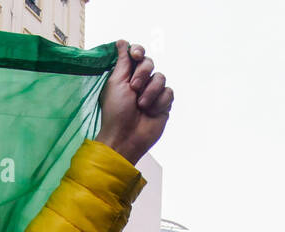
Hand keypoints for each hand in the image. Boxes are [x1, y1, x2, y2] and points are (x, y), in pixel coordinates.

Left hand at [94, 39, 172, 164]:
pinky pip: (168, 92)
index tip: (136, 55)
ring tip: (141, 106)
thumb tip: (122, 41)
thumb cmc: (116, 112)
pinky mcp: (164, 104)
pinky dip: (159, 101)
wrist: (126, 137)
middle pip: (150, 63)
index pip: (137, 55)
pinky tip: (151, 112)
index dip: (138, 52)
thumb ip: (122, 62)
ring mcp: (153, 93)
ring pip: (161, 77)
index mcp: (126, 76)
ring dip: (150, 91)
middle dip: (142, 74)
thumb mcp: (116, 83)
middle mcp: (141, 82)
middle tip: (134, 89)